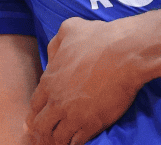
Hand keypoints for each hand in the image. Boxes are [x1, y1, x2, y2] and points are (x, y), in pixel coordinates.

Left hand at [29, 18, 142, 144]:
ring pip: (57, 138)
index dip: (37, 112)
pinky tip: (79, 140)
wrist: (126, 52)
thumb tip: (52, 57)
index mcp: (49, 81)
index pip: (34, 105)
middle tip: (50, 132)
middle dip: (43, 131)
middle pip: (40, 126)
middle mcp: (57, 101)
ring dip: (59, 139)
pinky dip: (75, 143)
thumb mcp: (69, 29)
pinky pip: (77, 143)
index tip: (41, 117)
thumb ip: (55, 43)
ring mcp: (74, 115)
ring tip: (65, 139)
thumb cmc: (99, 37)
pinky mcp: (92, 124)